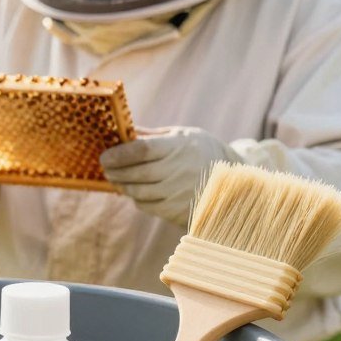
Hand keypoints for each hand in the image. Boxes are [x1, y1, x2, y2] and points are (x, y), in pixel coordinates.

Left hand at [99, 126, 237, 223]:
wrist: (236, 182)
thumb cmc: (204, 152)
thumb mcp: (184, 135)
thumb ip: (153, 135)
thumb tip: (124, 130)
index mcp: (179, 147)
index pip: (142, 150)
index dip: (119, 154)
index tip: (104, 156)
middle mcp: (179, 171)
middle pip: (136, 173)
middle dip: (115, 172)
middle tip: (105, 168)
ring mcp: (179, 193)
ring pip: (138, 192)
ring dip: (123, 186)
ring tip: (117, 180)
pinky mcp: (178, 210)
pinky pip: (148, 206)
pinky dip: (137, 198)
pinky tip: (136, 191)